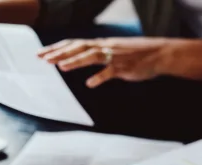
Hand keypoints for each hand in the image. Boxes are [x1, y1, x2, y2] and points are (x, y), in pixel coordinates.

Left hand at [37, 37, 171, 87]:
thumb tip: (89, 59)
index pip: (74, 43)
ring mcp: (114, 57)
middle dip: (59, 53)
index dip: (57, 48)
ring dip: (75, 61)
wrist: (159, 54)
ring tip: (61, 67)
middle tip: (42, 59)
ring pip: (91, 56)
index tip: (42, 53)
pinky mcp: (124, 67)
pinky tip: (90, 84)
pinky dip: (99, 77)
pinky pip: (110, 72)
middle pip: (78, 47)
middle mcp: (105, 47)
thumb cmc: (138, 54)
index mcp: (102, 44)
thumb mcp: (115, 51)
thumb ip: (101, 55)